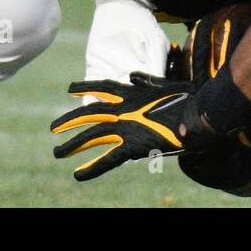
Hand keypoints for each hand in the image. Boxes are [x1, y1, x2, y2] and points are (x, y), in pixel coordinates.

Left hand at [51, 71, 214, 180]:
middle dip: (69, 121)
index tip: (69, 89)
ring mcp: (125, 127)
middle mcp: (123, 109)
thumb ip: (147, 81)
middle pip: (89, 114)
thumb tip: (132, 75)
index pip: (101, 87)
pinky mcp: (132, 146)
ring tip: (56, 152)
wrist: (197, 116)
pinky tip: (78, 175)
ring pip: (91, 136)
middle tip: (53, 128)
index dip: (84, 88)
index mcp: (132, 93)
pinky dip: (92, 168)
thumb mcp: (165, 84)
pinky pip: (107, 160)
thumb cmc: (188, 98)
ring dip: (73, 144)